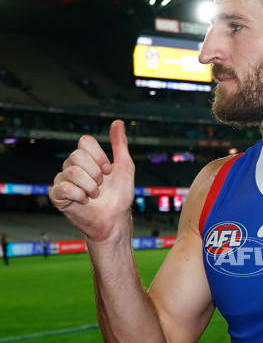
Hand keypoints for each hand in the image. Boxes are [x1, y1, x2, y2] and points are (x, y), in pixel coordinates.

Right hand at [49, 120, 134, 241]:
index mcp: (85, 158)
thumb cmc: (120, 196)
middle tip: (101, 186)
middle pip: (77, 155)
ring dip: (91, 187)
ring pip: (72, 172)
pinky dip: (80, 196)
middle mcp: (71, 166)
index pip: (85, 141)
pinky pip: (65, 187)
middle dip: (96, 173)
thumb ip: (120, 144)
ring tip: (94, 196)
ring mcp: (62, 180)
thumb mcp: (124, 167)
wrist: (115, 220)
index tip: (109, 171)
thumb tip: (118, 122)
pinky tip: (84, 202)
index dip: (100, 157)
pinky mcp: (57, 195)